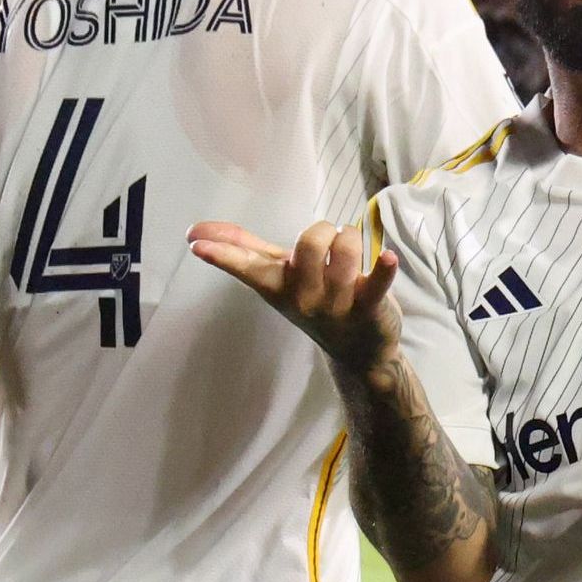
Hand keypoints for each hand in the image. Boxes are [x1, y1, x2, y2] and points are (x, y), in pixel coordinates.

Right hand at [187, 216, 392, 356]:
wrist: (358, 351)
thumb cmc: (311, 300)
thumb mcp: (275, 278)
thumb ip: (241, 251)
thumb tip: (194, 233)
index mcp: (278, 286)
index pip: (247, 268)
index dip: (223, 256)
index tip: (197, 246)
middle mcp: (303, 297)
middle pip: (308, 245)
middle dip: (323, 230)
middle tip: (331, 241)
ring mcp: (336, 304)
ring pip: (343, 251)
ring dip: (351, 239)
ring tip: (353, 250)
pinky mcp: (369, 307)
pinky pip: (376, 284)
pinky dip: (383, 270)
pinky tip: (387, 259)